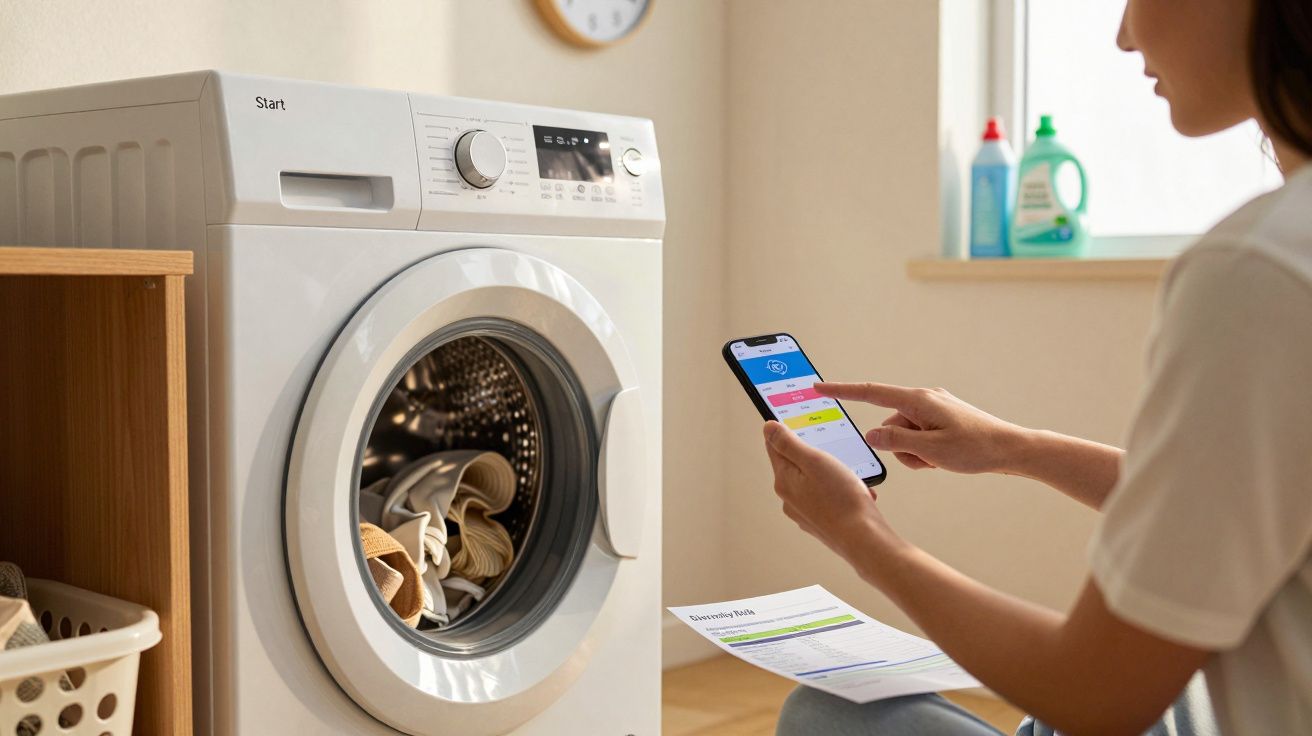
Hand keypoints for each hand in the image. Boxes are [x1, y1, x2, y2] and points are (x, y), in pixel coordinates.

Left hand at [763, 422, 904, 561]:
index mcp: (783, 481)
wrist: (863, 539)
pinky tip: (856, 494)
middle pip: (797, 465)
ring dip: (834, 476)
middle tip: (837, 458)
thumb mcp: (814, 460)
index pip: (774, 447)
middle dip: (818, 458)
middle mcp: (789, 499)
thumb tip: (768, 427)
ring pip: (816, 482)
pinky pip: (828, 499)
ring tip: (851, 480)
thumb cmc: (841, 499)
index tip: (796, 423)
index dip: (785, 431)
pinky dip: (841, 493)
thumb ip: (789, 443)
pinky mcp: (821, 523)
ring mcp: (804, 513)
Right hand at [814, 382, 1025, 474]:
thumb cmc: (976, 448)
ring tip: (941, 460)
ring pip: (904, 435)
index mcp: (919, 400)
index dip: (842, 391)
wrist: (1012, 449)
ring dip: (915, 452)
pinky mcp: (941, 418)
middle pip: (890, 424)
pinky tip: (945, 457)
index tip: (820, 387)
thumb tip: (871, 434)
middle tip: (930, 459)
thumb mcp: (930, 451)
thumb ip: (896, 442)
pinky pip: (919, 436)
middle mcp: (924, 399)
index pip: (871, 393)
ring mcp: (933, 408)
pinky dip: (925, 451)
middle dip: (901, 447)